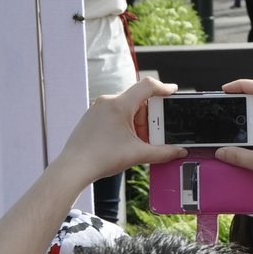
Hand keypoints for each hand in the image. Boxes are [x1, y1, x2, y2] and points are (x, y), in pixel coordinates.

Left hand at [59, 77, 185, 179]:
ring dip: (138, 123)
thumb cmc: (99, 158)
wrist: (73, 168)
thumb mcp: (138, 154)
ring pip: (127, 108)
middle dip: (150, 118)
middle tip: (154, 135)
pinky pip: (115, 114)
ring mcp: (98, 109)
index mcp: (119, 105)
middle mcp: (107, 102)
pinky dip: (126, 125)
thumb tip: (179, 151)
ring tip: (137, 143)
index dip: (164, 87)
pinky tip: (125, 142)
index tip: (173, 91)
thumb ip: (164, 152)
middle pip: (139, 101)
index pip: (147, 86)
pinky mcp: (93, 117)